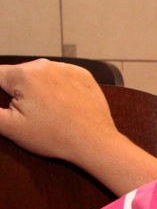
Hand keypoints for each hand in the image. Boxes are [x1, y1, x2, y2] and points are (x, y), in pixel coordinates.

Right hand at [0, 58, 120, 163]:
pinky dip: (59, 88)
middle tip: (33, 115)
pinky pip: (61, 77)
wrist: (95, 143)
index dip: (0, 95)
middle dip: (18, 93)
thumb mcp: (10, 127)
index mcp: (22, 74)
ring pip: (40, 76)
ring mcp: (66, 68)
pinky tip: (64, 106)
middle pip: (18, 76)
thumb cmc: (54, 137)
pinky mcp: (83, 75)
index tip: (14, 110)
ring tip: (49, 113)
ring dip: (38, 90)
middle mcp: (44, 64)